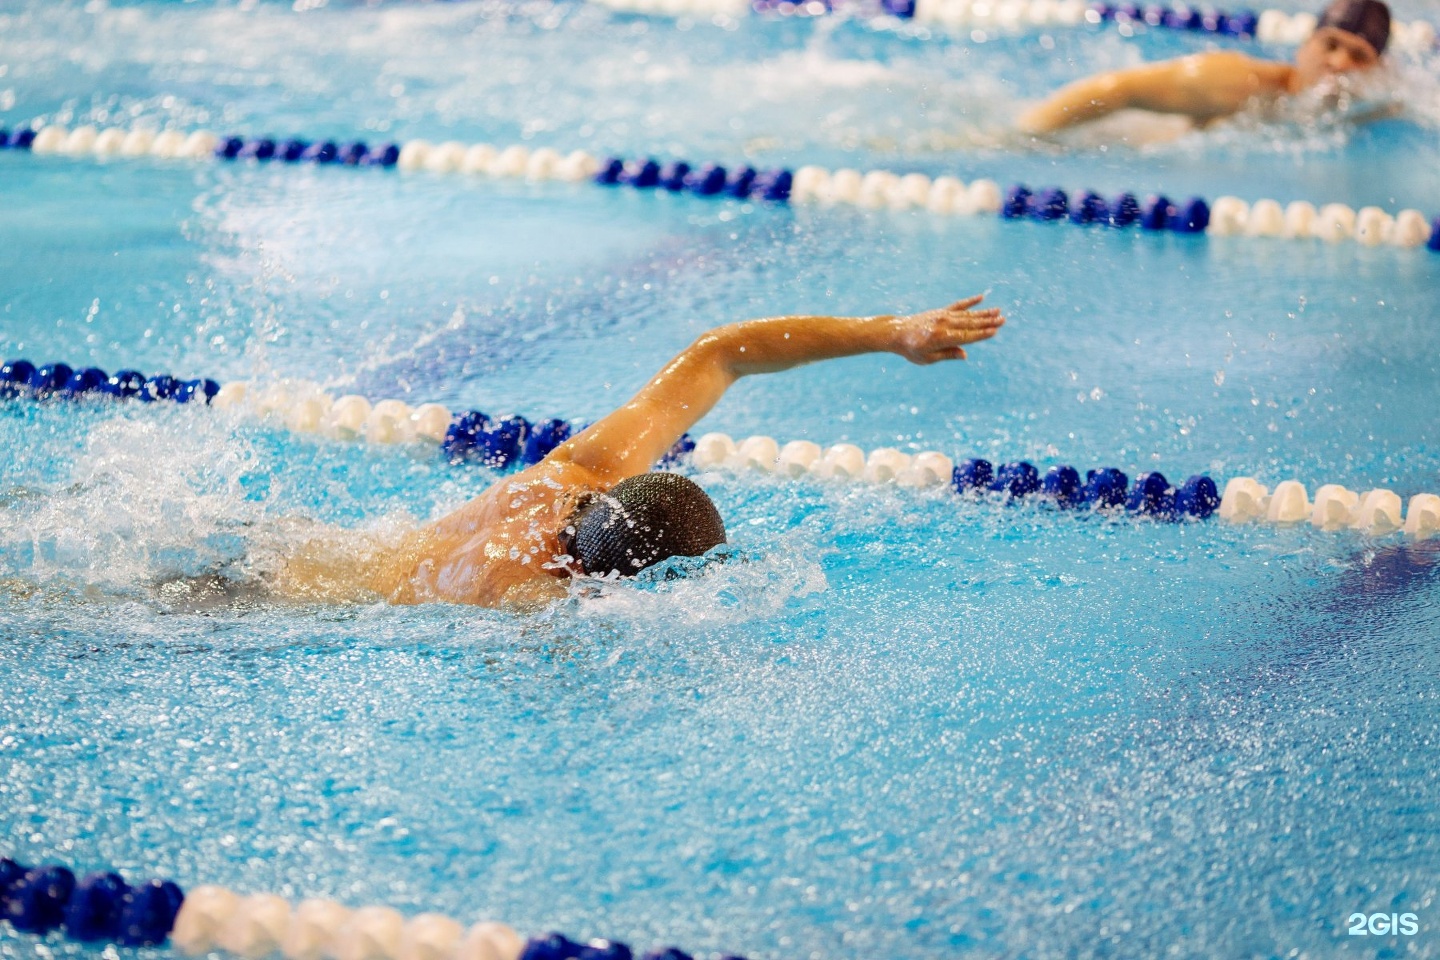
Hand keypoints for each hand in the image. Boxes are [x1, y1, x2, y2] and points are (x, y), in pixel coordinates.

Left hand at [891, 295, 1005, 364]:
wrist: (896, 333)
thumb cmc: (912, 350)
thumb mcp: (928, 358)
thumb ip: (947, 354)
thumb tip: (964, 354)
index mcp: (940, 338)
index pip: (966, 336)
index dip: (981, 334)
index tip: (995, 331)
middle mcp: (943, 324)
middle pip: (969, 323)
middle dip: (987, 322)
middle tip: (1003, 319)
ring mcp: (942, 316)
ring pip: (966, 314)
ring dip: (983, 313)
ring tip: (998, 311)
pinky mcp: (940, 312)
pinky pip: (957, 306)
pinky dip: (969, 302)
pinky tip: (981, 298)